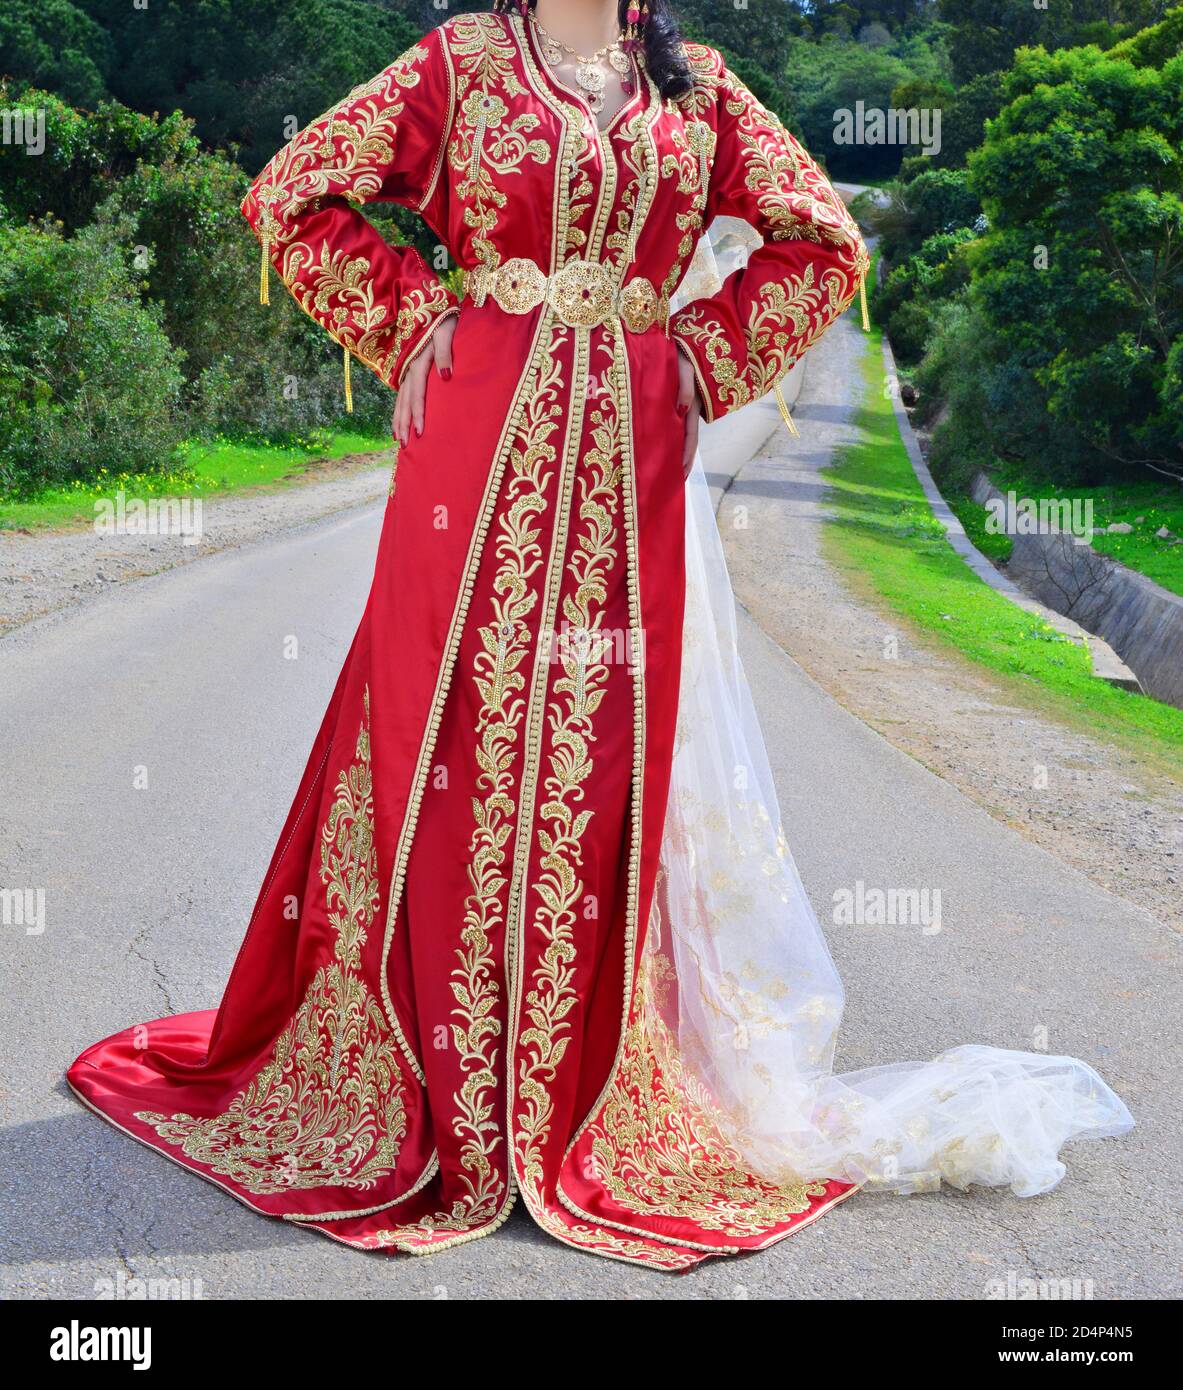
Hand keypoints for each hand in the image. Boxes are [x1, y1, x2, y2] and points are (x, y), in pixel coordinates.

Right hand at [392, 314, 456, 445]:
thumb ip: (445, 353)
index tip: (420, 433)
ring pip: (400, 399)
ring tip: (398, 438)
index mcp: (419, 362)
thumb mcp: (446, 331)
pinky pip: (402, 393)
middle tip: (404, 446)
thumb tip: (445, 376)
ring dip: (399, 419)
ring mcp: (408, 368)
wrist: (431, 304)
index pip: (417, 394)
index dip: (417, 414)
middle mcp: (410, 368)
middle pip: (404, 401)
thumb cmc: (443, 318)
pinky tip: (399, 420)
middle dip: (403, 424)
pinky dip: (399, 408)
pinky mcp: (409, 367)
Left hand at [676, 348, 701, 479]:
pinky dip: (665, 437)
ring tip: (664, 471)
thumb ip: (685, 386)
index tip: (681, 476)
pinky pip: (669, 423)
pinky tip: (657, 446)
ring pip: (677, 435)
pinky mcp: (671, 400)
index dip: (686, 458)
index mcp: (692, 406)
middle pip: (684, 442)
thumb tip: (682, 409)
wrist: (687, 337)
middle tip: (672, 483)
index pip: (689, 438)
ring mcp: (681, 407)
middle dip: (680, 463)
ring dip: (672, 452)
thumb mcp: (686, 366)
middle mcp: (687, 410)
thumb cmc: (685, 351)